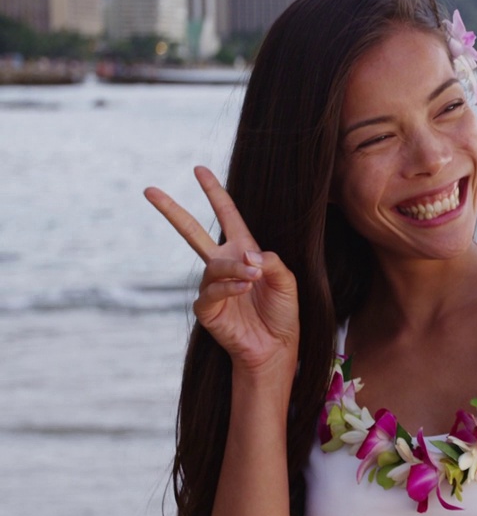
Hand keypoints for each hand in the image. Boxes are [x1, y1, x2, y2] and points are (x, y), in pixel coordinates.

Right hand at [145, 166, 299, 376]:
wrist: (276, 346)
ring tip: (255, 278)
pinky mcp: (206, 307)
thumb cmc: (282, 312)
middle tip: (149, 190)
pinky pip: (212, 290)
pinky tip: (246, 287)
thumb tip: (246, 253)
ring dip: (236, 269)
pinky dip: (230, 285)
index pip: (227, 215)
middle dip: (172, 210)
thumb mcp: (287, 280)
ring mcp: (212, 285)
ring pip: (214, 265)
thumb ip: (270, 261)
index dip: (215, 193)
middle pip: (191, 231)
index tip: (199, 169)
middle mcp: (224, 264)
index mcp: (244, 251)